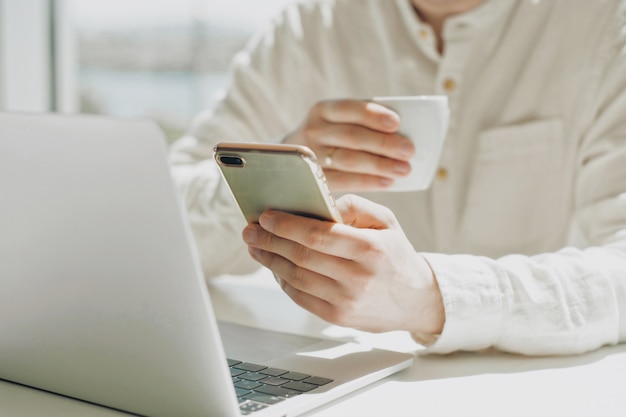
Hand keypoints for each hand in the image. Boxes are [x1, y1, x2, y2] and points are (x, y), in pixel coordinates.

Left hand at [241, 194, 444, 334]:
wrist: (416, 300)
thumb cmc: (396, 255)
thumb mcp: (386, 221)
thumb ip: (354, 206)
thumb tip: (318, 201)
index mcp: (370, 249)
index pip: (318, 235)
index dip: (287, 225)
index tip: (265, 216)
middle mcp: (358, 277)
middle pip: (301, 256)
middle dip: (269, 241)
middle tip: (250, 230)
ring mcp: (346, 300)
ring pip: (295, 278)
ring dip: (270, 260)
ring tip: (255, 246)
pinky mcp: (337, 316)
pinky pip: (300, 296)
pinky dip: (282, 279)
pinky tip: (274, 265)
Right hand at [283, 99, 415, 191]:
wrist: (294, 158)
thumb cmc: (332, 136)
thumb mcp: (339, 121)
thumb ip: (362, 122)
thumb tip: (404, 130)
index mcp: (322, 110)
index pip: (349, 108)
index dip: (372, 115)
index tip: (397, 123)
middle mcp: (312, 131)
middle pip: (351, 136)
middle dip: (383, 144)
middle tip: (409, 150)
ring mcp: (311, 156)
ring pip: (348, 160)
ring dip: (380, 165)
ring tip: (404, 169)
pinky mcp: (313, 179)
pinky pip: (343, 181)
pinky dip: (368, 182)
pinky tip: (388, 182)